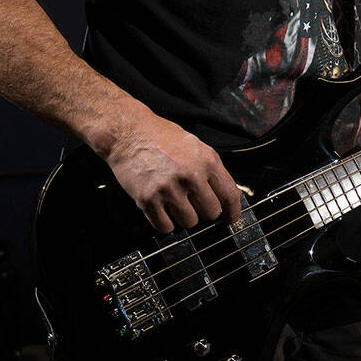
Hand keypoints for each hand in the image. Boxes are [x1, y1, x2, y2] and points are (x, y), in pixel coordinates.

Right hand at [104, 117, 242, 233]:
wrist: (127, 133)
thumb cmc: (160, 137)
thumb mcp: (195, 145)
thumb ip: (210, 170)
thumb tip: (223, 196)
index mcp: (207, 160)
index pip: (230, 195)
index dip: (232, 212)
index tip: (229, 219)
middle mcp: (191, 175)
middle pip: (211, 213)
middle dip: (204, 211)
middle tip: (194, 203)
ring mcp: (169, 189)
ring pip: (190, 223)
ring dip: (184, 217)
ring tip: (174, 201)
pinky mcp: (148, 200)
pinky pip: (166, 227)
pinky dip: (165, 222)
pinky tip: (162, 208)